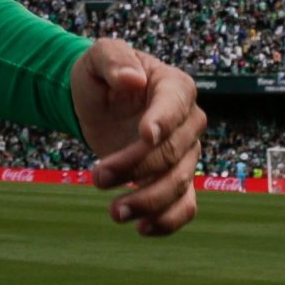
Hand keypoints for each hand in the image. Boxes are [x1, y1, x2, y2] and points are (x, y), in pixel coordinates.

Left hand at [72, 38, 204, 235]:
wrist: (100, 100)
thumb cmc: (102, 72)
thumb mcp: (99, 55)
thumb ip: (114, 59)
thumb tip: (132, 79)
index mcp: (175, 86)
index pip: (176, 105)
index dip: (163, 122)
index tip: (144, 136)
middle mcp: (188, 122)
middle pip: (172, 152)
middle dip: (135, 167)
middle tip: (96, 178)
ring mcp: (186, 154)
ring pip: (178, 184)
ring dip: (148, 202)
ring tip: (114, 212)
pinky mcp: (175, 179)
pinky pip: (185, 206)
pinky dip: (168, 221)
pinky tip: (141, 228)